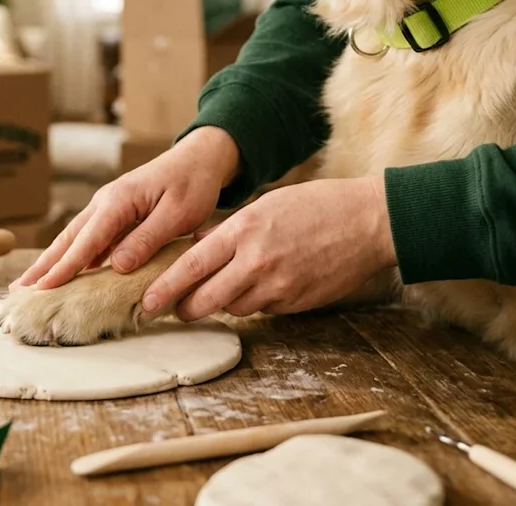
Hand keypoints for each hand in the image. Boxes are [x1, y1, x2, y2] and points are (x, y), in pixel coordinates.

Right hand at [11, 126, 241, 290]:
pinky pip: (88, 238)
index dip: (64, 267)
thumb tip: (116, 265)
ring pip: (73, 238)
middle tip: (18, 289)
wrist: (199, 158)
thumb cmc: (192, 183)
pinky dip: (72, 256)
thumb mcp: (178, 213)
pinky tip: (65, 272)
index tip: (44, 288)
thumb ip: (147, 238)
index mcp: (118, 201)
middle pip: (68, 238)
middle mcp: (104, 202)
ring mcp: (106, 207)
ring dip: (51, 261)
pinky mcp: (114, 213)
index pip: (86, 240)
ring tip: (31, 284)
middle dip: (43, 265)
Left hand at [141, 176, 396, 319]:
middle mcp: (256, 262)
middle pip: (204, 299)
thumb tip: (197, 246)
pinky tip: (261, 286)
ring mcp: (277, 286)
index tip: (147, 301)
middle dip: (185, 308)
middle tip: (174, 309)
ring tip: (222, 291)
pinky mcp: (295, 303)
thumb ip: (229, 230)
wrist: (369, 222)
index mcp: (243, 231)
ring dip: (222, 303)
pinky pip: (262, 309)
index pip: (190, 267)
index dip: (164, 288)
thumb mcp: (265, 205)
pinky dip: (254, 302)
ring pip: (233, 308)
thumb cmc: (317, 205)